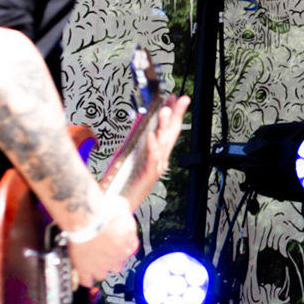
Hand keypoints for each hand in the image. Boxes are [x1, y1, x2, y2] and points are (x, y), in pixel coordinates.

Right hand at [66, 212, 137, 288]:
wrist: (88, 220)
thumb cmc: (105, 211)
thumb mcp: (122, 207)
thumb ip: (123, 213)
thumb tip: (121, 208)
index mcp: (129, 242)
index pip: (129, 249)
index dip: (121, 246)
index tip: (115, 243)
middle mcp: (119, 256)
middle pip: (118, 264)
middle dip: (111, 260)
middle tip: (102, 252)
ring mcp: (102, 265)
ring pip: (103, 274)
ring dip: (99, 270)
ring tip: (93, 264)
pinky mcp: (85, 269)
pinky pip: (86, 281)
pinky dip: (85, 279)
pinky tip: (84, 276)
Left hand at [119, 93, 188, 210]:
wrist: (122, 205)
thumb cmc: (126, 185)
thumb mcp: (131, 160)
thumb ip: (137, 146)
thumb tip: (142, 130)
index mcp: (157, 154)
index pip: (167, 130)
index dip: (172, 114)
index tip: (173, 98)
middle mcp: (160, 159)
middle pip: (171, 133)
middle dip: (177, 114)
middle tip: (181, 99)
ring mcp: (156, 167)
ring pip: (164, 143)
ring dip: (165, 126)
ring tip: (165, 110)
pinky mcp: (149, 175)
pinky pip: (152, 158)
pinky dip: (153, 146)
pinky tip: (151, 135)